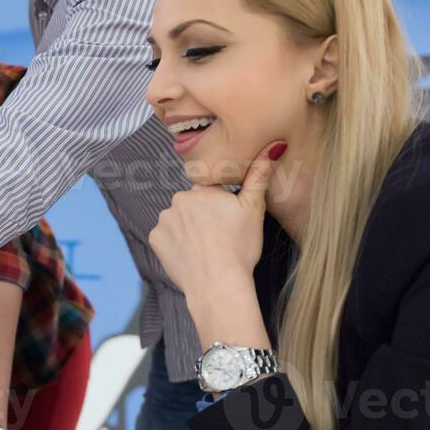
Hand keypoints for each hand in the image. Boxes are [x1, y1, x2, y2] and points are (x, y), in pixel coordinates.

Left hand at [148, 139, 284, 299]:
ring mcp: (163, 219)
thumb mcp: (254, 209)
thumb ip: (260, 175)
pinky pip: (166, 236)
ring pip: (178, 219)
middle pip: (192, 204)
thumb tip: (274, 146)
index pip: (211, 189)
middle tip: (219, 237)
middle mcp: (178, 199)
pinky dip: (175, 243)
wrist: (218, 284)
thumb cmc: (239, 247)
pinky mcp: (154, 239)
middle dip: (203, 216)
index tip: (227, 221)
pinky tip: (190, 254)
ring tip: (206, 248)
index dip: (221, 206)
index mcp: (202, 189)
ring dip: (188, 229)